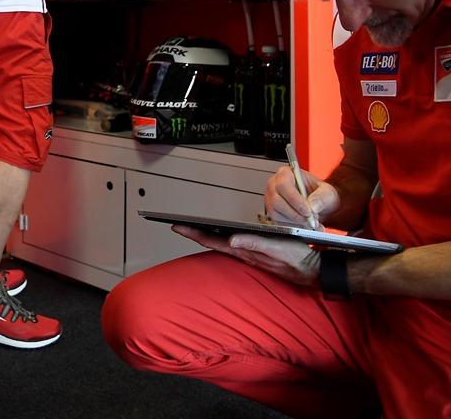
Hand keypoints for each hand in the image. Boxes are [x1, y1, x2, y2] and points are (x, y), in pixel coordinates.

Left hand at [172, 225, 320, 286]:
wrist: (316, 270)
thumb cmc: (298, 258)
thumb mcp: (277, 249)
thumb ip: (255, 244)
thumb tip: (231, 240)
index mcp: (246, 250)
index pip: (214, 241)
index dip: (195, 234)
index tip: (177, 226)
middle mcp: (244, 252)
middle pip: (214, 241)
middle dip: (195, 233)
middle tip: (176, 224)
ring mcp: (250, 254)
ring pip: (222, 244)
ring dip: (206, 235)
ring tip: (191, 227)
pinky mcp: (257, 253)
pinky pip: (234, 245)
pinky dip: (222, 238)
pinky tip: (218, 234)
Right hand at [265, 165, 338, 227]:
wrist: (318, 202)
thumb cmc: (320, 192)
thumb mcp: (327, 191)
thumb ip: (321, 197)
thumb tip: (312, 206)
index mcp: (285, 173)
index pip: (283, 185)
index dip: (294, 200)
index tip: (308, 211)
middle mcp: (274, 185)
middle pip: (277, 201)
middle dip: (295, 214)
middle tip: (310, 220)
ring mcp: (271, 199)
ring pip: (276, 213)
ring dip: (295, 222)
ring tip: (310, 223)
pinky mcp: (273, 212)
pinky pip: (278, 222)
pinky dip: (293, 227)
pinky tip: (305, 226)